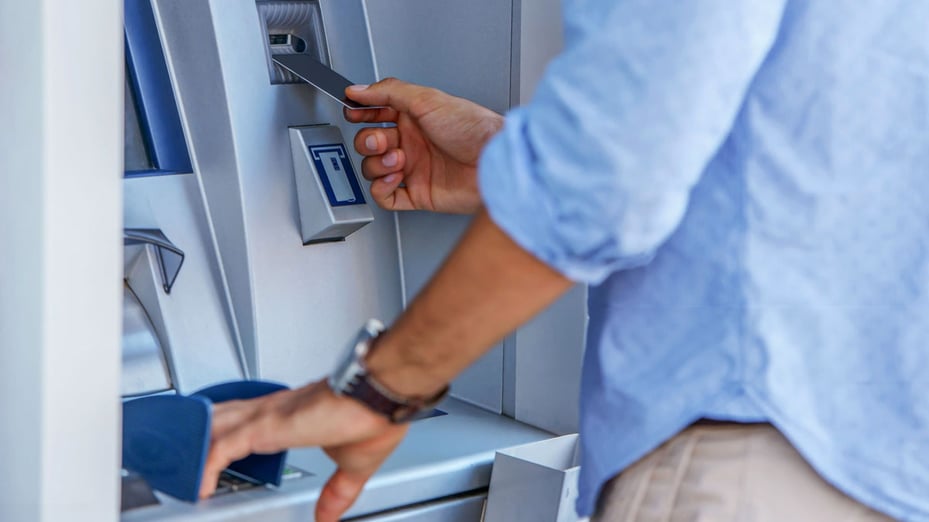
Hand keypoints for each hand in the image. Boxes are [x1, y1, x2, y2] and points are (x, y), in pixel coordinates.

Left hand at [200, 381, 408, 521]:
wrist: (382, 395)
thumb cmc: (374, 415)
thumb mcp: (352, 466)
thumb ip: (336, 493)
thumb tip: (327, 518)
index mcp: (290, 417)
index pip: (243, 421)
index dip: (223, 435)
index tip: (213, 456)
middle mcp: (273, 411)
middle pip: (218, 418)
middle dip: (196, 437)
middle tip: (179, 461)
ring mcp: (266, 417)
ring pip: (213, 428)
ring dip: (194, 449)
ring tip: (180, 476)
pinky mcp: (266, 426)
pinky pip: (221, 446)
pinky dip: (206, 466)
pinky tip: (200, 486)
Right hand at [344, 78, 503, 213]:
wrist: (493, 162)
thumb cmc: (473, 129)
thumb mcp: (427, 99)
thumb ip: (389, 91)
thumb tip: (359, 89)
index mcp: (414, 117)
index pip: (376, 113)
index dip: (361, 113)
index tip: (352, 112)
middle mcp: (413, 143)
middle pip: (369, 142)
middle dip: (369, 141)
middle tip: (381, 140)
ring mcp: (414, 169)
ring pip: (373, 169)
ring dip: (378, 164)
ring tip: (399, 159)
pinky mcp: (418, 194)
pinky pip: (386, 197)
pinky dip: (382, 188)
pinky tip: (394, 178)